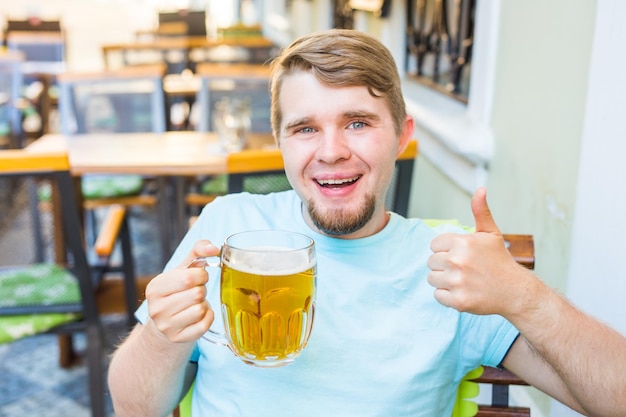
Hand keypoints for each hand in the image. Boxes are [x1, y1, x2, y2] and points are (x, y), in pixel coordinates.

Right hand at [145, 240, 219, 342]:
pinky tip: (199, 314)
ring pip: (201, 309)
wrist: (165, 322)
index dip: (201, 275)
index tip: (198, 277)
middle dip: (202, 290)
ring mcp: (166, 326)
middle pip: (197, 294)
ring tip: (195, 303)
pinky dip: (208, 317)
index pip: (189, 277)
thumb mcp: (183, 269)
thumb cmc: (177, 290)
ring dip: (204, 304)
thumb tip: (214, 248)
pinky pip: (205, 324)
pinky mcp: (178, 338)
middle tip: (196, 292)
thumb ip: (198, 252)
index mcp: (155, 288)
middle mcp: (156, 309)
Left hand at [427, 187, 528, 315]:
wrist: (515, 291)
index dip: (446, 250)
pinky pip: (437, 295)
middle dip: (443, 265)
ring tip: (462, 280)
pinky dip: (447, 296)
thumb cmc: (500, 260)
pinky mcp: (458, 301)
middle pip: (431, 262)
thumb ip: (480, 211)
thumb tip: (480, 189)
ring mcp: (457, 282)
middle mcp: (458, 261)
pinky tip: (463, 291)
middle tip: (463, 269)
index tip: (461, 255)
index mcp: (462, 243)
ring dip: (443, 280)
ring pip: (431, 278)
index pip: (434, 245)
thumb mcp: (490, 233)